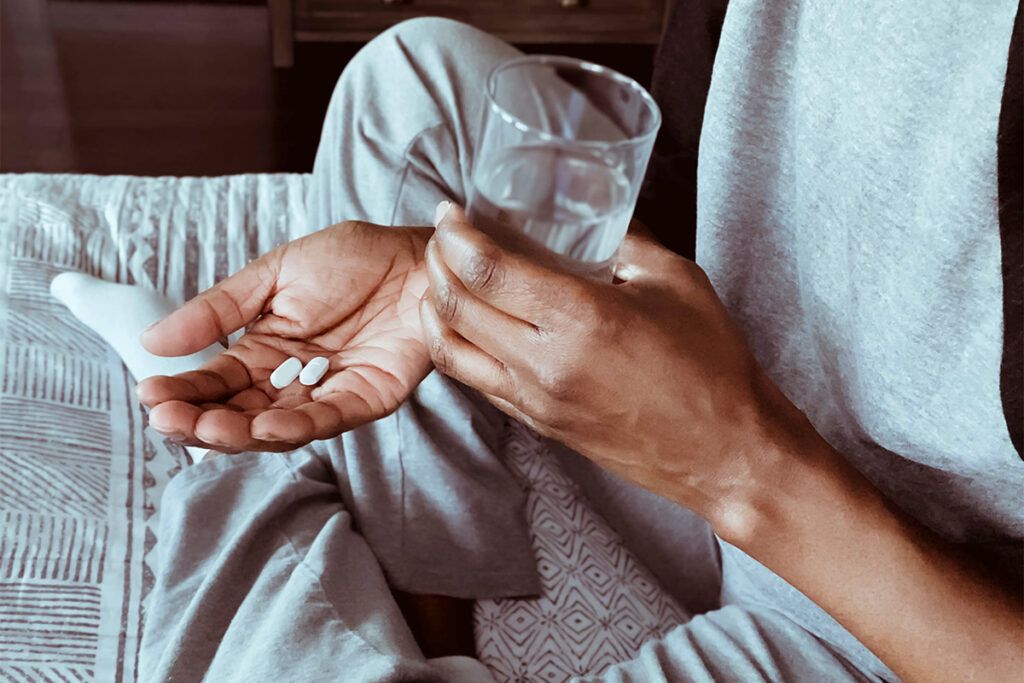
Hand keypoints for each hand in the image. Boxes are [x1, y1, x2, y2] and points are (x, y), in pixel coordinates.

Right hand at [137, 221, 431, 451]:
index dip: (184, 390)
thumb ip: (220, 309)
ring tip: (207, 428)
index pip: (217, 379)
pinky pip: (327, 419)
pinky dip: (297, 428)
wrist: (418, 257)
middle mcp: (292, 379)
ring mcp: (328, 392)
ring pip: (276, 426)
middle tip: (168, 420)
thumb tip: (153, 341)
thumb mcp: (274, 273)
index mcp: (265, 348)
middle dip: (202, 421)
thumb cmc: (353, 259)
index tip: (150, 395)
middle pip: (240, 412)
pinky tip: (265, 428)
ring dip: (240, 432)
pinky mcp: (367, 399)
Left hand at [420, 203, 810, 534]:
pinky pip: (478, 381)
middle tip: (442, 237)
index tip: (449, 213)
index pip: (490, 271)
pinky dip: (457, 347)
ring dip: (435, 308)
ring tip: (440, 277)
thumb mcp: (676, 282)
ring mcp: (537, 400)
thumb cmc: (711, 366)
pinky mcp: (539, 424)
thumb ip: (627, 242)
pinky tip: (466, 324)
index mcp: (582, 320)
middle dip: (437, 263)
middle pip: (458, 307)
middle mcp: (546, 364)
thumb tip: (595, 214)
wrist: (723, 452)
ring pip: (453, 351)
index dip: (458, 236)